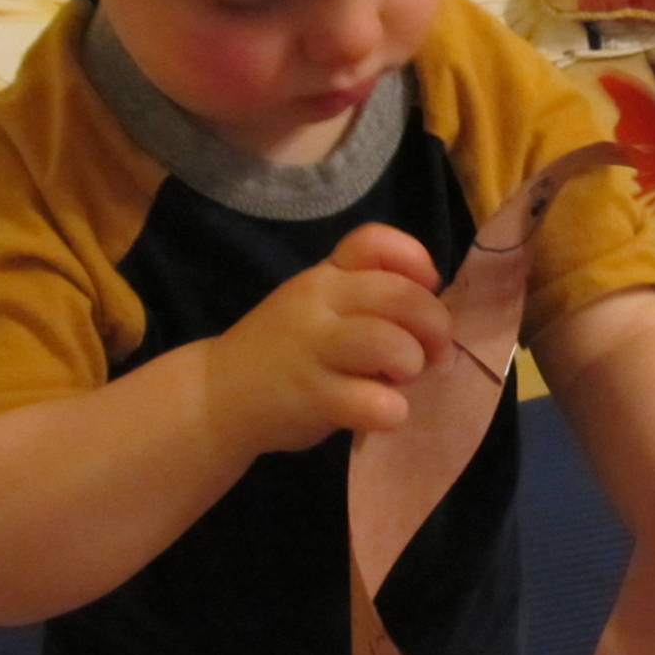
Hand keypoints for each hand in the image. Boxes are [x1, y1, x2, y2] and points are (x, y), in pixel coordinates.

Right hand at [203, 222, 452, 454]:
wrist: (219, 394)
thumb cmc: (285, 349)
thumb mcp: (317, 304)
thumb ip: (366, 297)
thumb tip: (434, 313)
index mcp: (325, 275)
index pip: (374, 241)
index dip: (416, 261)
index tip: (427, 289)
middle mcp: (319, 303)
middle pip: (399, 295)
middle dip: (434, 324)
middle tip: (435, 352)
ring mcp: (313, 350)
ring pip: (388, 343)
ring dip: (411, 363)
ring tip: (401, 379)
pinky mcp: (311, 397)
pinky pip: (372, 402)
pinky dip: (391, 411)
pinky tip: (382, 413)